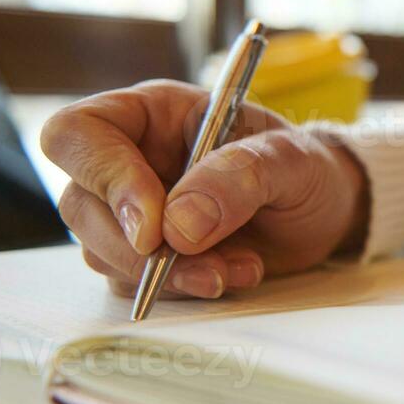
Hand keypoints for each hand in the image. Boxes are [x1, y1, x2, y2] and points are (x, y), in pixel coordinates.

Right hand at [41, 80, 368, 299]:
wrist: (324, 213)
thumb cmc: (304, 168)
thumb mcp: (291, 159)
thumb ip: (241, 176)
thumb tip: (177, 225)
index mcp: (151, 114)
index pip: (79, 133)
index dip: (104, 177)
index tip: (153, 226)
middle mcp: (130, 159)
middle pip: (80, 204)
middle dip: (138, 248)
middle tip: (205, 264)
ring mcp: (132, 211)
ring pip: (102, 252)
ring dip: (168, 275)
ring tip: (238, 267)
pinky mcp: (147, 255)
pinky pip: (133, 283)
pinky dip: (182, 289)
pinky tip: (233, 274)